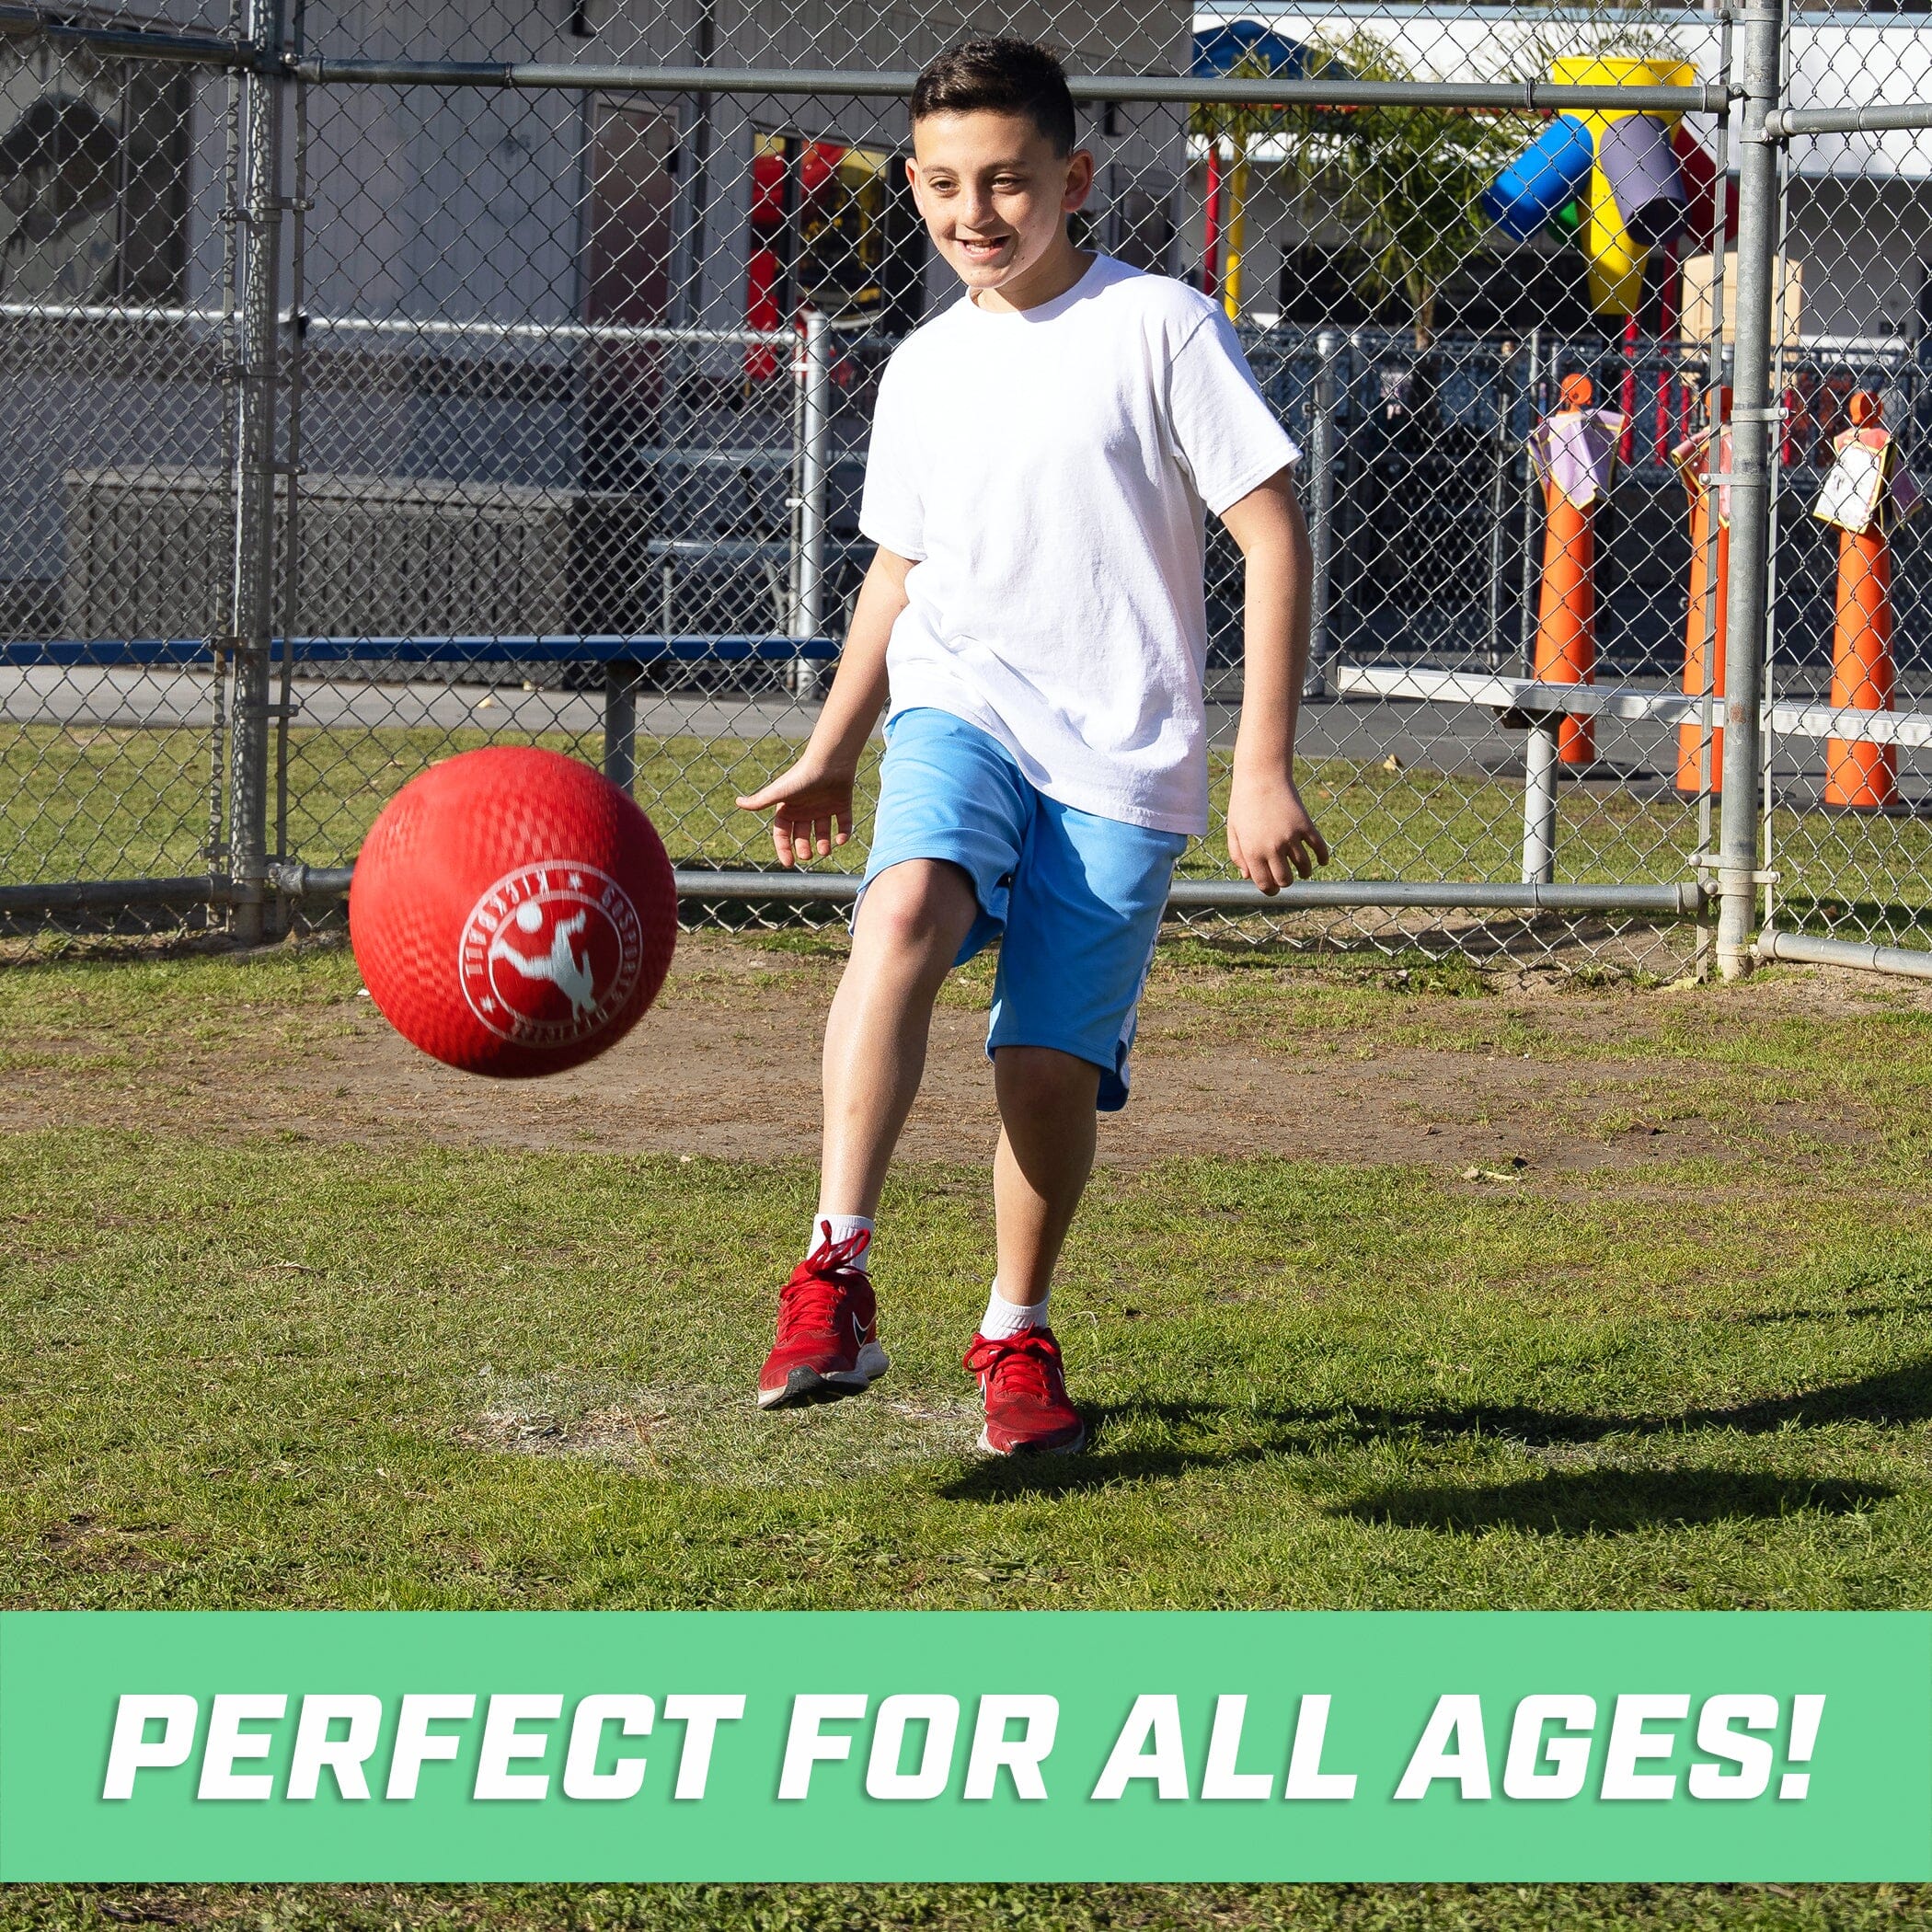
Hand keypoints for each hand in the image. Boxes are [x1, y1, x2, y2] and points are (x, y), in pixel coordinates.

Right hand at [736, 757, 857, 867]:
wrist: (829, 762)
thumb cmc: (802, 777)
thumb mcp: (779, 792)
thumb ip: (760, 801)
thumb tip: (737, 802)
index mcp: (789, 807)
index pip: (783, 833)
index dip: (783, 848)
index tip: (788, 862)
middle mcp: (805, 809)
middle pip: (802, 835)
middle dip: (803, 848)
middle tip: (807, 856)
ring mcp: (824, 807)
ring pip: (823, 832)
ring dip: (823, 845)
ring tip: (824, 851)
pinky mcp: (842, 804)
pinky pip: (844, 823)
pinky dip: (844, 834)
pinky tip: (841, 841)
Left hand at [1227, 770, 1329, 894]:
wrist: (1261, 777)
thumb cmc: (1243, 804)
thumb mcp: (1233, 831)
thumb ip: (1238, 856)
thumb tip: (1248, 877)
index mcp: (1253, 851)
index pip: (1265, 883)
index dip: (1270, 890)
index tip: (1273, 889)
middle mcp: (1273, 847)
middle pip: (1286, 880)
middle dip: (1286, 883)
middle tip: (1286, 880)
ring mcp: (1291, 836)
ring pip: (1304, 867)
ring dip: (1305, 872)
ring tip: (1304, 872)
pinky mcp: (1305, 824)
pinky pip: (1319, 847)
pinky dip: (1323, 857)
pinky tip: (1322, 862)